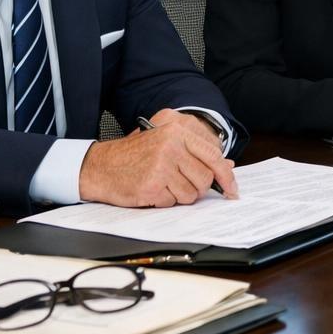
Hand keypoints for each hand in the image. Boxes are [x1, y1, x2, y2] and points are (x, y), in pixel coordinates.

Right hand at [79, 112, 238, 205]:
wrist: (100, 166)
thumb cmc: (136, 156)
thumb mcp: (167, 145)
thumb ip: (197, 153)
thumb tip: (228, 166)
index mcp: (178, 131)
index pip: (214, 155)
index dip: (226, 176)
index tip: (232, 188)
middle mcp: (171, 145)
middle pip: (205, 178)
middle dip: (197, 188)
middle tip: (180, 184)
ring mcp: (161, 165)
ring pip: (191, 194)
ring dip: (179, 195)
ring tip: (163, 184)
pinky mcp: (151, 185)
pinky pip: (172, 202)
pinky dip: (163, 201)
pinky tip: (151, 190)